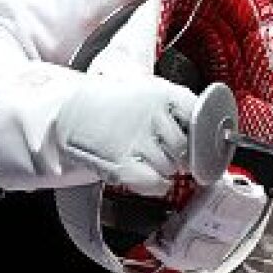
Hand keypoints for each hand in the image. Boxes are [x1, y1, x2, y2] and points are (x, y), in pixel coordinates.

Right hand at [56, 75, 197, 194]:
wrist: (69, 113)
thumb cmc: (108, 102)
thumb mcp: (145, 88)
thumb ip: (174, 104)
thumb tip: (203, 123)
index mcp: (162, 93)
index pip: (199, 115)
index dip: (201, 131)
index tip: (201, 140)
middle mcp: (153, 116)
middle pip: (187, 147)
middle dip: (182, 155)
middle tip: (170, 152)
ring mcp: (137, 140)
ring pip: (171, 167)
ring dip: (166, 169)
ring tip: (149, 158)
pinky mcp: (122, 164)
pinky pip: (155, 182)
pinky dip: (157, 184)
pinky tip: (150, 176)